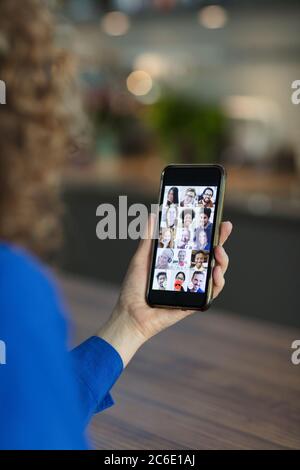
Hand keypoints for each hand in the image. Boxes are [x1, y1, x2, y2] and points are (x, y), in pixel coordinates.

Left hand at [98, 215, 231, 365]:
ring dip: (223, 260)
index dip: (210, 232)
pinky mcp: (196, 302)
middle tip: (225, 227)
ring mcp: (194, 287)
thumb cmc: (133, 288)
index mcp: (178, 262)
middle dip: (222, 240)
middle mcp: (189, 273)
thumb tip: (154, 214)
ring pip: (217, 272)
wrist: (130, 314)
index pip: (198, 244)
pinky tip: (215, 272)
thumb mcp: (141, 259)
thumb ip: (149, 238)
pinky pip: (213, 292)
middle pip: (211, 255)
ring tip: (218, 251)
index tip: (217, 218)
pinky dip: (218, 282)